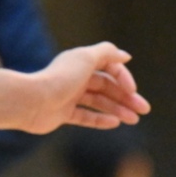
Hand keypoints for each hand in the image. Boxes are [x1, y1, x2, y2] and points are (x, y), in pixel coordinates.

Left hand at [23, 43, 149, 133]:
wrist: (31, 101)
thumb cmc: (59, 79)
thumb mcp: (86, 58)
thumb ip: (107, 53)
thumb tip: (125, 55)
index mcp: (81, 62)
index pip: (110, 68)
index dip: (123, 78)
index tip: (132, 90)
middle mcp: (76, 77)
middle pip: (107, 87)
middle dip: (126, 97)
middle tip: (144, 109)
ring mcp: (69, 96)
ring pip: (99, 102)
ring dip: (118, 110)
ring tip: (134, 120)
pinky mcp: (62, 113)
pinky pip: (86, 116)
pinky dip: (101, 119)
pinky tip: (115, 122)